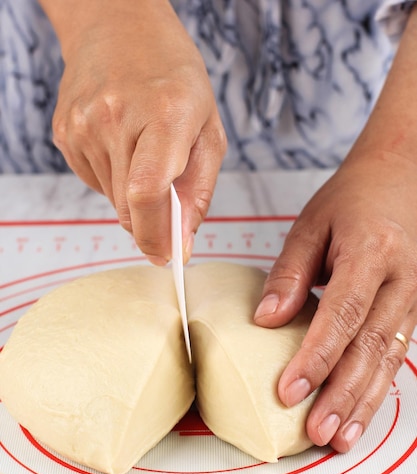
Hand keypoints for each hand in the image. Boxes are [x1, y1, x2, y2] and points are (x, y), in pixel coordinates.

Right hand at [45, 0, 226, 262]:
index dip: (156, 236)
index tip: (167, 256)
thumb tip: (182, 242)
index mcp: (164, 114)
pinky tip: (121, 145)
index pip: (149, 195)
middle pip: (128, 207)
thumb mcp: (208, 129)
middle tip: (166, 200)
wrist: (118, 27)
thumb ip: (198, 191)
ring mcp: (84, 125)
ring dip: (133, 195)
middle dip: (151, 221)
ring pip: (112, 199)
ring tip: (143, 152)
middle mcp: (116, 118)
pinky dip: (113, 178)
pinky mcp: (65, 133)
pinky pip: (95, 182)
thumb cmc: (174, 77)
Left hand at [254, 152, 416, 451]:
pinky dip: (376, 390)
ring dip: (363, 403)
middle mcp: (401, 280)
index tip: (288, 391)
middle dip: (341, 394)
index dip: (316, 357)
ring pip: (388, 360)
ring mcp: (414, 298)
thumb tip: (266, 320)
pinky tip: (358, 416)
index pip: (342, 313)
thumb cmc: (354, 198)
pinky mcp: (413, 311)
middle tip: (315, 431)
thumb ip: (289, 273)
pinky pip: (395, 356)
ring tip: (337, 439)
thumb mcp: (312, 222)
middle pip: (369, 346)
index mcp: (372, 251)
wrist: (405, 176)